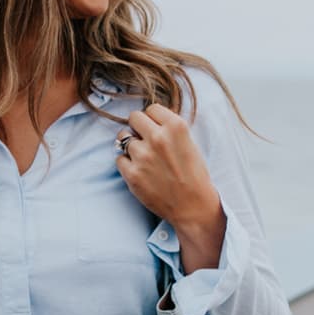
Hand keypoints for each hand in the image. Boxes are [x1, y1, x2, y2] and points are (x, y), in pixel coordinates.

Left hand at [114, 104, 225, 271]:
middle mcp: (158, 138)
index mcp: (176, 127)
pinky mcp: (132, 174)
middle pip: (134, 117)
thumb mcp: (189, 143)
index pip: (151, 108)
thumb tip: (149, 119)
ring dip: (131, 146)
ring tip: (143, 158)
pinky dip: (127, 164)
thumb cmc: (194, 175)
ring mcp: (143, 156)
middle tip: (145, 140)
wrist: (193, 206)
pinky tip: (140, 171)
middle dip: (138, 127)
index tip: (155, 129)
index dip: (153, 119)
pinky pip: (119, 159)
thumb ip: (169, 129)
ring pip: (123, 137)